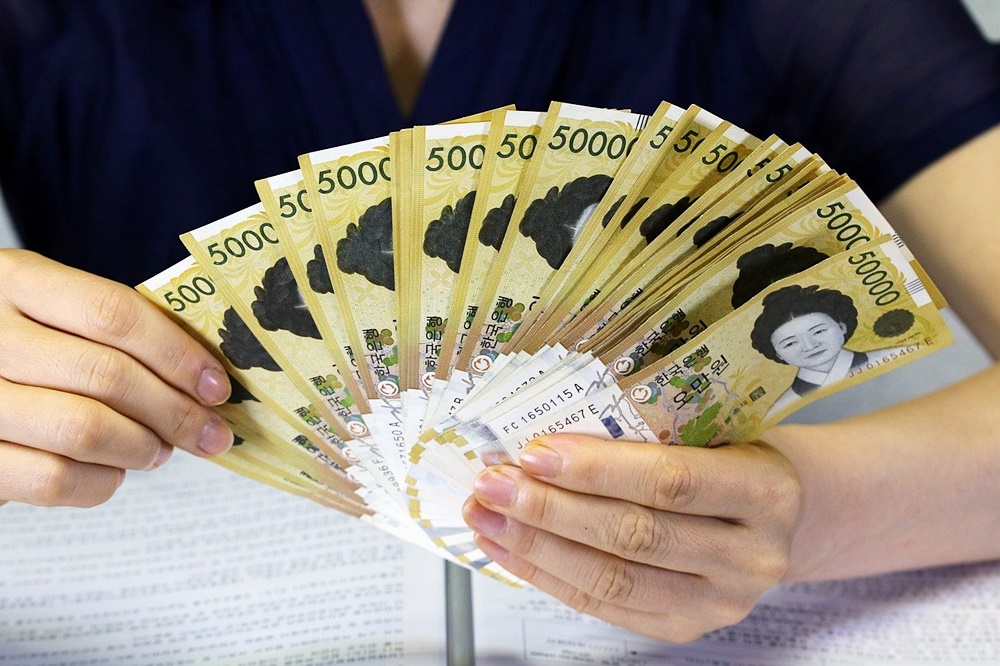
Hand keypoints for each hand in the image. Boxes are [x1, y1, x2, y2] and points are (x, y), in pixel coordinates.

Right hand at [0, 250, 232, 507]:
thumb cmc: (23, 352)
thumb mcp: (54, 315)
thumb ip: (114, 332)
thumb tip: (206, 378)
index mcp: (14, 280)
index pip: (113, 313)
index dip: (177, 353)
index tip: (217, 386)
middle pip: (106, 375)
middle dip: (176, 412)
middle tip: (211, 434)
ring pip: (84, 430)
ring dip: (142, 448)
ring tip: (159, 451)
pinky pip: (53, 479)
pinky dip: (101, 483)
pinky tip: (112, 473)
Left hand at [463, 434, 802, 642]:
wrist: (776, 515)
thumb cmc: (731, 457)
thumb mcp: (715, 429)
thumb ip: (649, 432)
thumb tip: (542, 435)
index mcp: (766, 490)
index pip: (673, 482)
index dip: (598, 470)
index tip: (535, 452)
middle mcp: (751, 555)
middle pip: (635, 535)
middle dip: (551, 509)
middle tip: (494, 482)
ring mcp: (720, 601)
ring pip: (613, 578)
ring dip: (537, 545)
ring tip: (486, 514)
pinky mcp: (684, 626)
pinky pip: (604, 605)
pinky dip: (547, 575)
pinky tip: (508, 547)